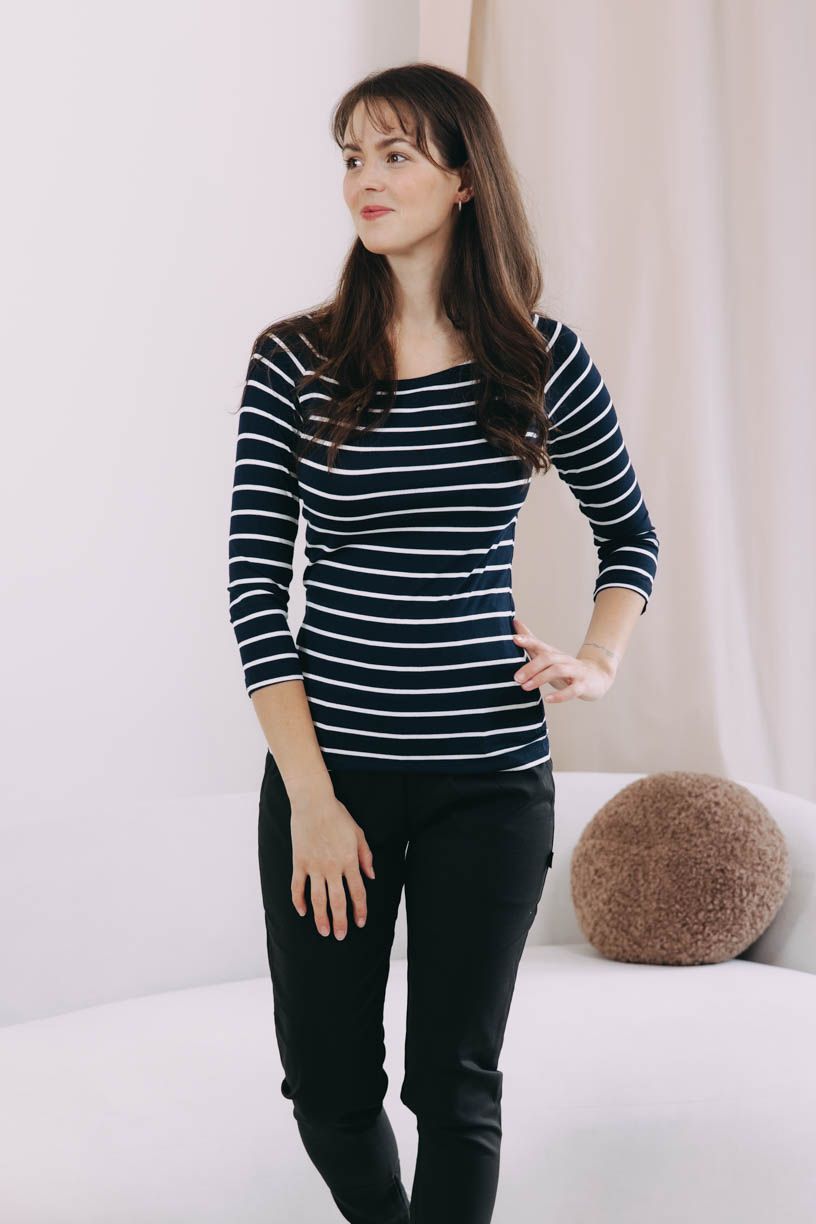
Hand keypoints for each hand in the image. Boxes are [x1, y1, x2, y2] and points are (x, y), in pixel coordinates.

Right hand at [289, 793, 374, 940]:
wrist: (313, 803)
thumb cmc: (337, 816)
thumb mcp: (358, 834)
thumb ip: (365, 856)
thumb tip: (371, 877)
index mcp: (349, 860)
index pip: (357, 892)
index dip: (360, 909)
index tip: (360, 922)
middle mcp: (332, 867)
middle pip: (338, 900)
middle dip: (340, 921)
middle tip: (340, 936)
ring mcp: (314, 866)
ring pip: (318, 898)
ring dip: (321, 917)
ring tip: (324, 931)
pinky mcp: (299, 862)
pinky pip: (297, 886)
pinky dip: (298, 901)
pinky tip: (302, 912)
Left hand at [511, 615, 616, 703]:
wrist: (598, 676)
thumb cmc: (567, 668)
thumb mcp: (549, 656)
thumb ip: (532, 642)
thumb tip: (515, 622)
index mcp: (554, 654)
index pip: (540, 644)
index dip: (528, 640)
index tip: (514, 638)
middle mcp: (564, 660)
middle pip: (547, 658)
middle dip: (531, 667)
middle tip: (516, 678)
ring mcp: (575, 672)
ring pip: (558, 671)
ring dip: (540, 678)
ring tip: (526, 687)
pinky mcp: (583, 685)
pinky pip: (572, 690)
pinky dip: (559, 695)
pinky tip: (548, 699)